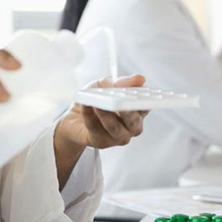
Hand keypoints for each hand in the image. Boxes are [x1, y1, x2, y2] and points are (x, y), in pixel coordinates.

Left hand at [53, 75, 148, 189]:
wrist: (75, 115)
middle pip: (134, 122)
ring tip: (98, 103)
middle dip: (128, 112)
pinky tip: (86, 105)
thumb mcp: (106, 85)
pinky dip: (90, 116)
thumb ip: (122, 82)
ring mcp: (118, 137)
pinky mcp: (101, 142)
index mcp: (137, 110)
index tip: (140, 94)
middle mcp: (131, 126)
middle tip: (121, 102)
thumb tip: (140, 79)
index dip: (146, 101)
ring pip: (115, 128)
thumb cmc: (96, 98)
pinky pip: (96, 129)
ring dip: (106, 115)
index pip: (146, 106)